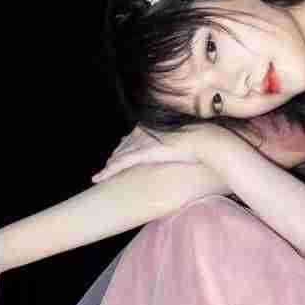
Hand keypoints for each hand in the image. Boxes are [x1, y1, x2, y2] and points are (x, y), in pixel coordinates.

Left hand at [91, 124, 213, 182]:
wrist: (205, 140)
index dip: (126, 147)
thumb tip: (188, 149)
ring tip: (100, 176)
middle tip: (107, 168)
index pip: (134, 137)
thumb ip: (183, 142)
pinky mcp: (142, 153)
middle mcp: (145, 131)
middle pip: (124, 145)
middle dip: (115, 156)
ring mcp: (143, 141)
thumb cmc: (203, 140)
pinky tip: (99, 178)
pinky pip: (121, 163)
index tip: (120, 155)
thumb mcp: (190, 140)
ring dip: (109, 167)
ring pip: (119, 156)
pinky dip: (108, 171)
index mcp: (155, 126)